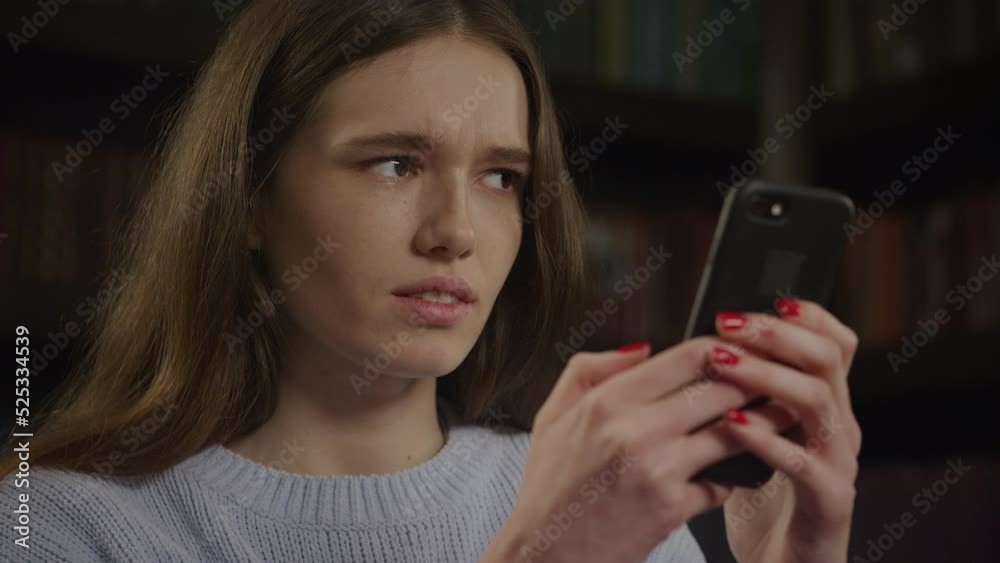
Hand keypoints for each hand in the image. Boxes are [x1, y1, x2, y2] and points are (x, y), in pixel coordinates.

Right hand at [481, 338, 760, 562]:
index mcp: (606, 401)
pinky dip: (735, 475)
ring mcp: (657, 468)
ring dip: (764, 422)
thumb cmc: (551, 488)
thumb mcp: (553, 416)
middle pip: (720, 387)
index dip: (727, 346)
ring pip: (734, 431)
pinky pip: (724, 481)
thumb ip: (588, 369)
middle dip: (757, 378)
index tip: (744, 347)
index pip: (687, 356)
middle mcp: (634, 429)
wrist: (547, 553)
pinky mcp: (674, 506)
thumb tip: (641, 348)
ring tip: (779, 416)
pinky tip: (738, 469)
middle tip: (776, 376)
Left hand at [709, 300, 862, 562]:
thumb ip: (743, 394)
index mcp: (824, 405)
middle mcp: (839, 426)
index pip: (834, 343)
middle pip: (827, 358)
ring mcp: (838, 462)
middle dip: (777, 334)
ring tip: (723, 363)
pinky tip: (731, 424)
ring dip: (768, 375)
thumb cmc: (762, 496)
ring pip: (817, 400)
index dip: (806, 316)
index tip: (766, 299)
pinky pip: (803, 462)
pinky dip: (765, 439)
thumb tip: (706, 345)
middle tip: (728, 323)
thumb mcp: (755, 434)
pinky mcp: (828, 500)